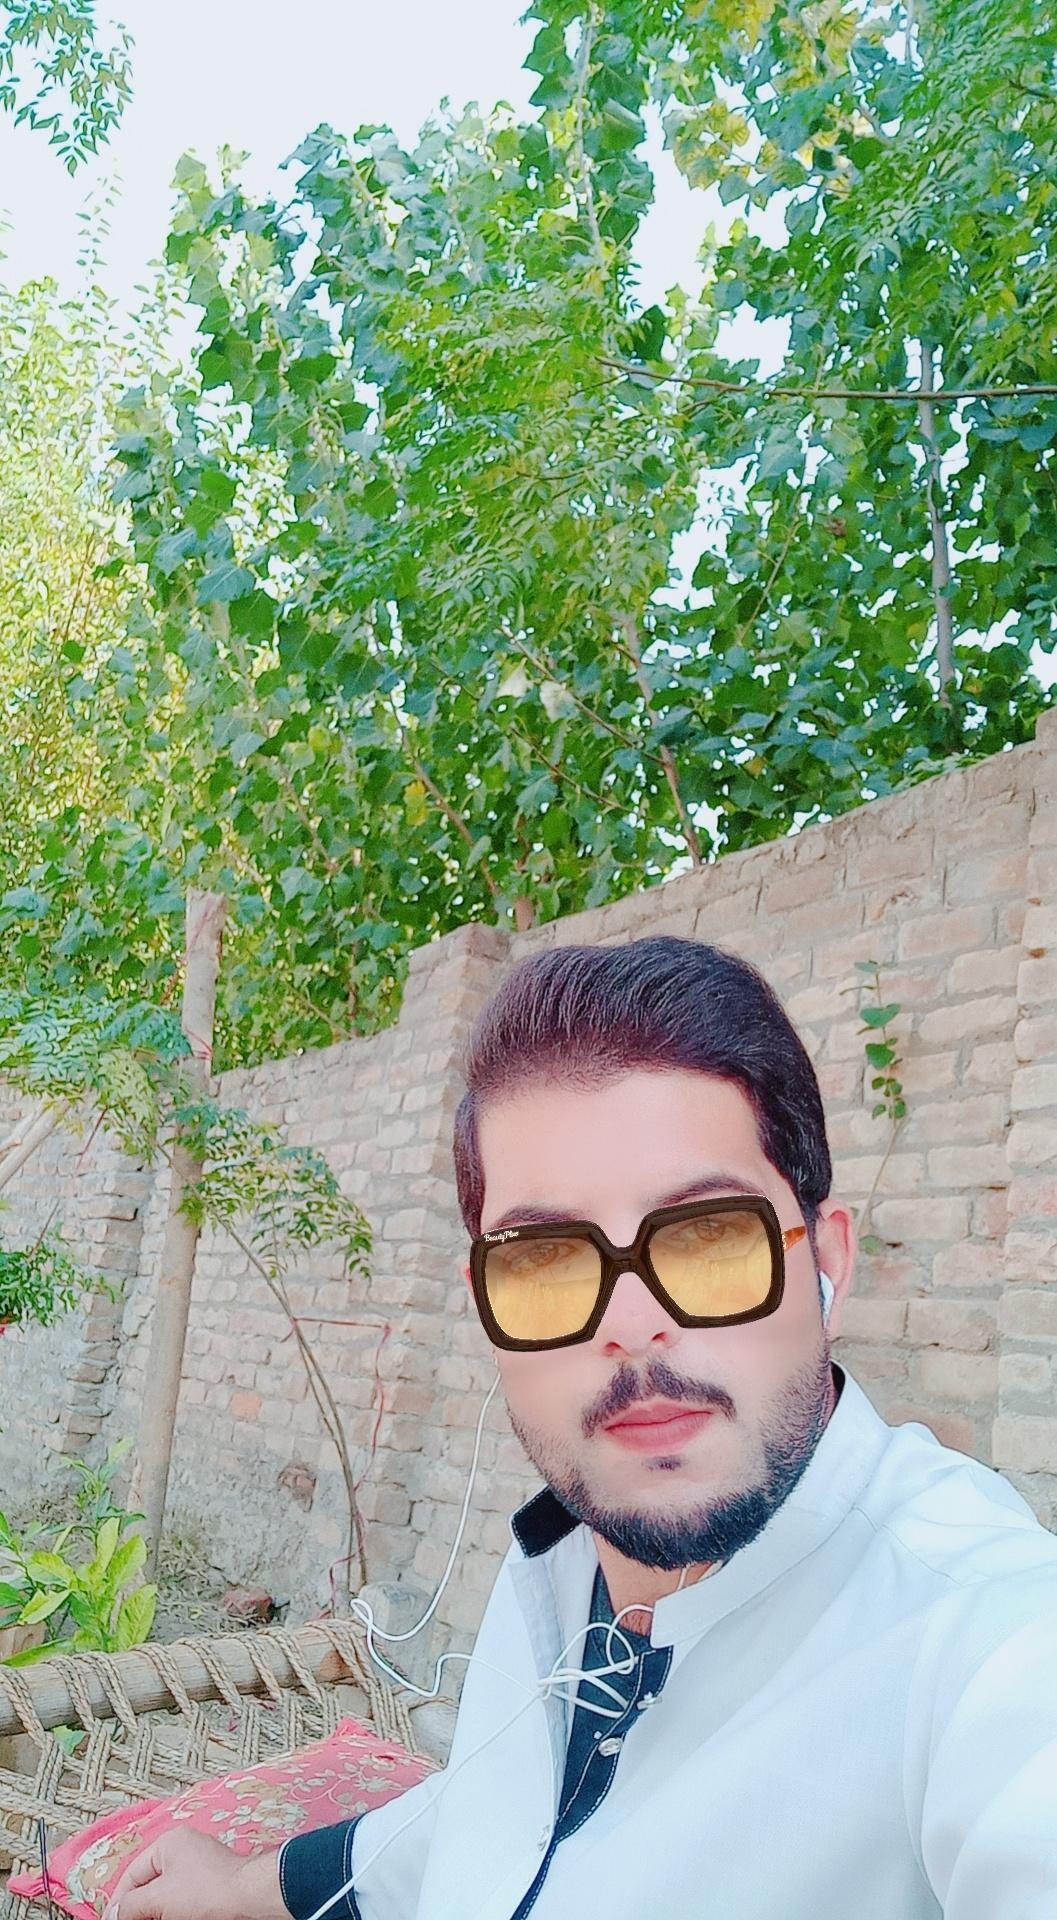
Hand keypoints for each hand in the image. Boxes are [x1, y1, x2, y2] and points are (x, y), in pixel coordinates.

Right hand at [103, 1829, 288, 1919]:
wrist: (250, 1899)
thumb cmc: (207, 1892)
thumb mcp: (160, 1898)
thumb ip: (132, 1904)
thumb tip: (114, 1913)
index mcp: (169, 1843)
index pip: (132, 1874)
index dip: (119, 1902)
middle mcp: (184, 1850)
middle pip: (148, 1884)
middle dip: (137, 1908)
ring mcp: (199, 1867)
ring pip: (164, 1894)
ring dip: (153, 1912)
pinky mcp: (210, 1885)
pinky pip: (181, 1898)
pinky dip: (170, 1911)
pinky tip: (168, 1918)